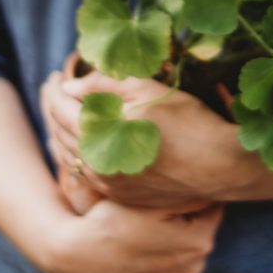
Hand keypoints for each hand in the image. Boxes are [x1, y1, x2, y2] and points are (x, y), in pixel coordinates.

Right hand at [40, 197, 223, 272]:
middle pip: (203, 219)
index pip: (211, 201)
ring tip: (153, 208)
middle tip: (164, 187)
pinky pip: (177, 251)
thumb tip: (210, 179)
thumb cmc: (111, 220)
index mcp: (200, 241)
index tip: (178, 174)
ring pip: (190, 234)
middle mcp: (197, 264)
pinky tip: (147, 228)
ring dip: (179, 221)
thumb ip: (184, 191)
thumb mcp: (149, 199)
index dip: (193, 185)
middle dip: (188, 203)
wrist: (77, 257)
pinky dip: (168, 239)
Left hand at [41, 57, 258, 208]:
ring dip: (62, 133)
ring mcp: (108, 184)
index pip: (62, 107)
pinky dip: (78, 156)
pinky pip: (87, 174)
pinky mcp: (121, 196)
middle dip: (54, 108)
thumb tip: (71, 87)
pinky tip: (81, 145)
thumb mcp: (146, 90)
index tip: (55, 76)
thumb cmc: (187, 121)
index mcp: (98, 135)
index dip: (55, 89)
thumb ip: (103, 85)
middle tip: (53, 90)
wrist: (219, 167)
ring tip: (62, 114)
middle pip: (61, 132)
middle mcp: (97, 164)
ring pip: (71, 156)